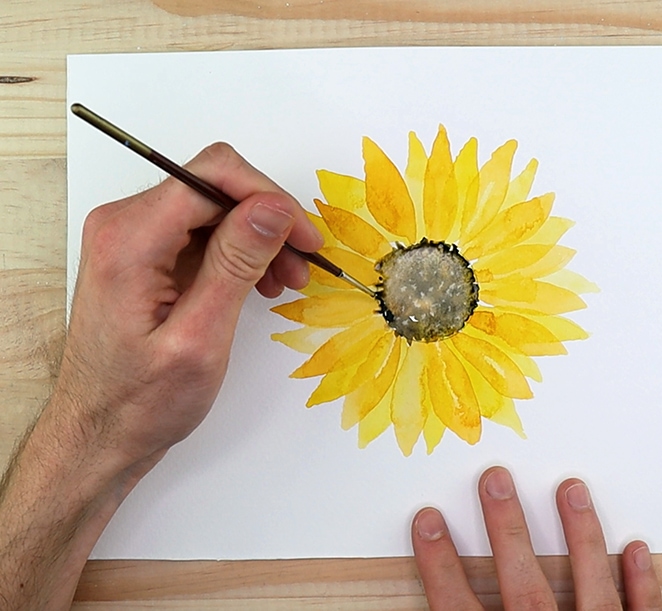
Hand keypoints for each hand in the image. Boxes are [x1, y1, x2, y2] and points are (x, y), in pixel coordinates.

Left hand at [56, 142, 322, 466]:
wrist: (100, 433)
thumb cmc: (141, 401)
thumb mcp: (199, 338)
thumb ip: (235, 265)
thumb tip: (273, 208)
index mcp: (129, 239)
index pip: (211, 174)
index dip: (269, 197)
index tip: (304, 238)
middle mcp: (123, 225)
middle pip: (215, 186)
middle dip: (268, 221)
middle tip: (303, 265)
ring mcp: (132, 238)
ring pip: (215, 209)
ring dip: (259, 238)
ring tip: (286, 280)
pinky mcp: (145, 254)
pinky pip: (203, 232)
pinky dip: (239, 252)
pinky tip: (259, 283)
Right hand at [412, 467, 661, 609]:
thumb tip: (411, 610)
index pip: (458, 608)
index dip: (440, 564)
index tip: (428, 521)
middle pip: (522, 587)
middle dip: (507, 529)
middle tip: (496, 480)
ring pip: (590, 591)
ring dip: (581, 537)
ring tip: (572, 488)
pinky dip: (641, 585)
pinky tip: (637, 550)